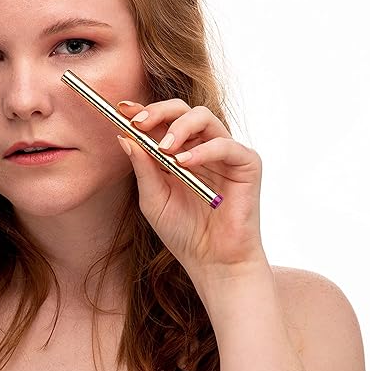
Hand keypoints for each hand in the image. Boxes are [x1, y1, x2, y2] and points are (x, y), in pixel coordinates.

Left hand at [116, 99, 266, 284]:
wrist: (213, 261)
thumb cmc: (183, 232)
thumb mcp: (153, 198)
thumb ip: (142, 168)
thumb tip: (124, 136)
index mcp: (177, 152)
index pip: (161, 121)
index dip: (143, 111)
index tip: (123, 109)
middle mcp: (201, 147)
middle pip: (182, 110)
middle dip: (159, 111)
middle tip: (140, 124)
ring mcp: (224, 153)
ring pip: (204, 117)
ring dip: (179, 127)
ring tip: (165, 149)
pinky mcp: (246, 163)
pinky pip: (226, 144)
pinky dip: (204, 150)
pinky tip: (185, 163)